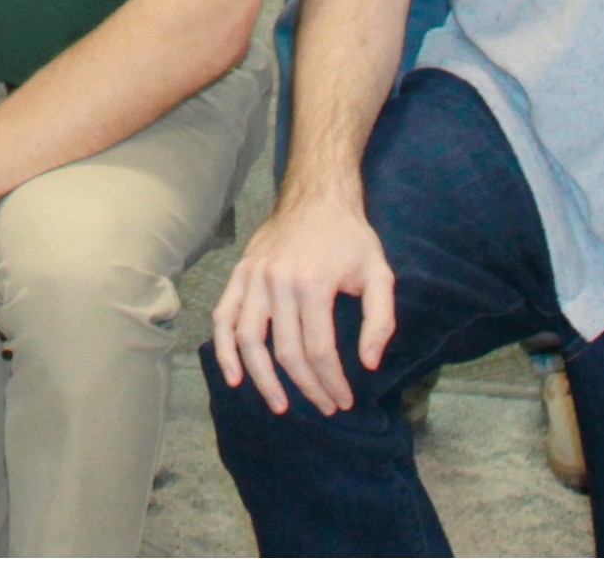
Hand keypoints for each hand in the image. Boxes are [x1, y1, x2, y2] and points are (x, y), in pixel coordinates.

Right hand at [208, 193, 394, 415]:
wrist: (316, 196)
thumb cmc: (350, 238)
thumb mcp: (380, 274)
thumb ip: (380, 321)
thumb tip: (368, 364)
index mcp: (313, 283)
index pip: (318, 349)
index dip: (331, 381)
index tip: (343, 400)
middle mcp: (277, 281)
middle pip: (286, 351)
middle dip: (307, 387)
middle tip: (324, 407)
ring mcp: (253, 276)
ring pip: (249, 339)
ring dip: (262, 378)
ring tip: (279, 405)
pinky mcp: (239, 272)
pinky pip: (224, 316)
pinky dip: (224, 349)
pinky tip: (234, 376)